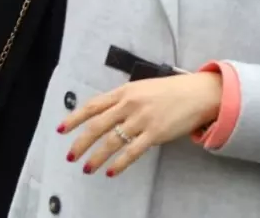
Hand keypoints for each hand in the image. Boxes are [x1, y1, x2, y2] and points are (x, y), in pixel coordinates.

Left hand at [60, 73, 221, 176]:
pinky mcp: (155, 134)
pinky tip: (110, 171)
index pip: (93, 105)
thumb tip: (104, 113)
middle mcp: (130, 104)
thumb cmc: (171, 90)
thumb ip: (123, 99)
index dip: (75, 118)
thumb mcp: (142, 88)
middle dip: (81, 143)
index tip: (62, 129)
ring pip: (112, 141)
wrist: (198, 93)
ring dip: (97, 157)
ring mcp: (142, 119)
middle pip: (97, 125)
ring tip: (87, 168)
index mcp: (125, 91)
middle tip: (70, 155)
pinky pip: (132, 152)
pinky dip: (119, 164)